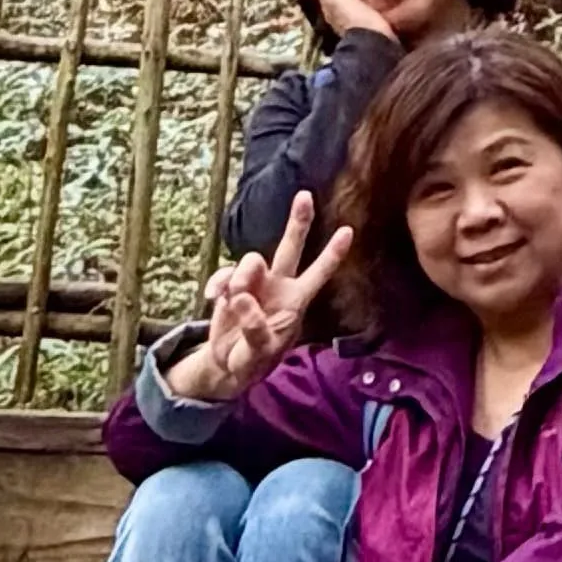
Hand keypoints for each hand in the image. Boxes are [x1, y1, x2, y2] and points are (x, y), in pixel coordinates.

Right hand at [169, 187, 354, 403]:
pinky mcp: (231, 286)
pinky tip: (213, 297)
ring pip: (252, 260)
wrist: (227, 365)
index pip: (318, 275)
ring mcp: (254, 284)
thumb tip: (242, 296)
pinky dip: (219, 283)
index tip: (349, 231)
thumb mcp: (259, 353)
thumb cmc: (253, 359)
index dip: (332, 254)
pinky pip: (226, 272)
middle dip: (298, 222)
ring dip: (242, 277)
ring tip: (234, 299)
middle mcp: (278, 286)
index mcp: (295, 302)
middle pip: (290, 248)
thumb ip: (253, 327)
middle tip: (306, 196)